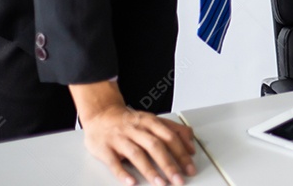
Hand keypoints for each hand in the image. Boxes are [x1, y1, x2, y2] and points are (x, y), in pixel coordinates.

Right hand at [70, 82, 195, 185]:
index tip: (190, 167)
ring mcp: (120, 138)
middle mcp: (136, 129)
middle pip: (155, 146)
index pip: (170, 137)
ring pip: (137, 154)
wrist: (100, 114)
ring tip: (160, 183)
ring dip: (150, 170)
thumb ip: (174, 130)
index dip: (181, 153)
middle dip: (169, 164)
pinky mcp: (104, 148)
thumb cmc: (130, 121)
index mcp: (150, 122)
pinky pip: (113, 162)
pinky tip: (131, 182)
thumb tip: (191, 146)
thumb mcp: (153, 120)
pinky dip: (122, 173)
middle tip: (178, 179)